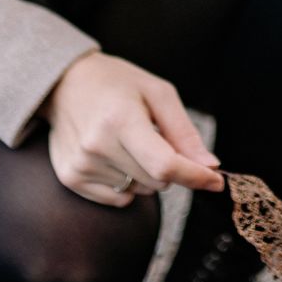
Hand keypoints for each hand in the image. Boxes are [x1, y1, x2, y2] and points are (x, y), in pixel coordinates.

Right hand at [42, 51, 222, 206]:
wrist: (65, 83)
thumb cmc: (117, 83)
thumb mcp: (158, 93)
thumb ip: (184, 132)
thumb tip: (210, 166)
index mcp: (120, 119)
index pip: (164, 165)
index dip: (195, 176)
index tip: (216, 181)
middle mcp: (97, 146)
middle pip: (156, 181)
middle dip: (169, 166)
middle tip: (156, 138)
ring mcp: (80, 164)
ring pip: (139, 191)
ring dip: (146, 174)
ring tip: (129, 142)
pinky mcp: (71, 178)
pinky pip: (118, 198)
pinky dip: (126, 184)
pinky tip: (115, 156)